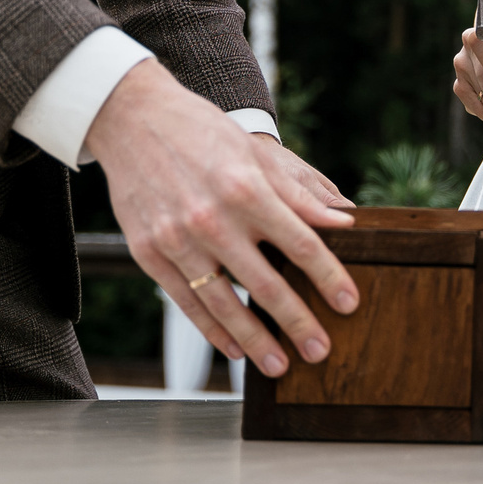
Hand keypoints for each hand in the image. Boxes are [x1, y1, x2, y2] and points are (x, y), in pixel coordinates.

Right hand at [87, 59, 358, 377]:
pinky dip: (211, 329)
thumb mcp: (255, 154)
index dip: (328, 277)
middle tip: (320, 351)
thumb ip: (297, 194)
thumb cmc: (202, 133)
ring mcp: (177, 239)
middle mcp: (212, 218)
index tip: (349, 304)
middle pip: (265, 283)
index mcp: (246, 189)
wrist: (133, 119)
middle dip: (296, 322)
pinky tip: (233, 348)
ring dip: (254, 340)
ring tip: (279, 364)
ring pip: (223, 303)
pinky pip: (185, 302)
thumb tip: (342, 221)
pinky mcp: (148, 252)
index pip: (300, 244)